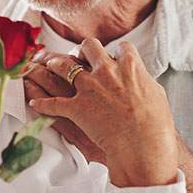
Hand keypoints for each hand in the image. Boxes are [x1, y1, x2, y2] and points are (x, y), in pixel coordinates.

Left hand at [28, 39, 177, 186]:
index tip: (113, 56)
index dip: (116, 52)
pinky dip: (42, 103)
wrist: (143, 145)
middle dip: (82, 49)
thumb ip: (144, 82)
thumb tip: (141, 78)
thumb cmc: (156, 125)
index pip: (122, 48)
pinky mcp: (77, 108)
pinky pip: (53, 104)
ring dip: (54, 63)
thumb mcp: (157, 95)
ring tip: (47, 64)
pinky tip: (36, 103)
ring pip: (64, 66)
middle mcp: (106, 72)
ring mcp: (89, 88)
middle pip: (89, 47)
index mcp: (130, 66)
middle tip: (77, 54)